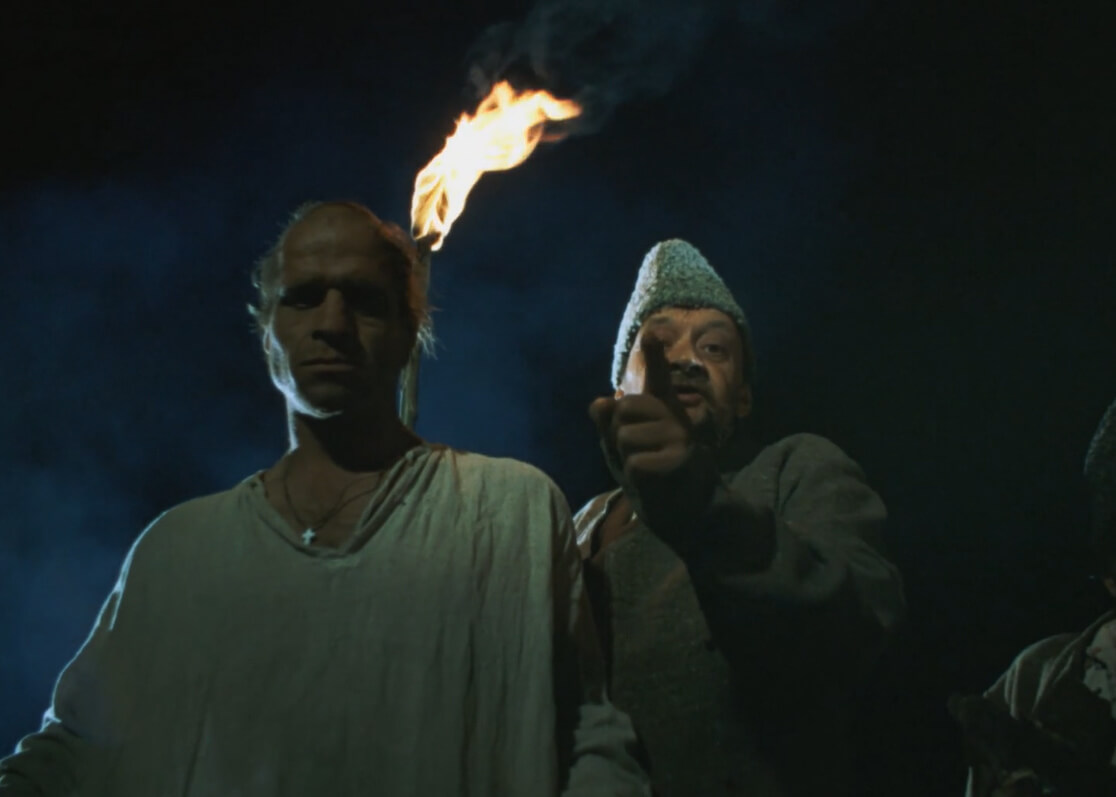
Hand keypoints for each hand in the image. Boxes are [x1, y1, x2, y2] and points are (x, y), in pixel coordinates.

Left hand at [589, 337, 694, 486]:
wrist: (682, 511)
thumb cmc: (650, 473)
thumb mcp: (623, 446)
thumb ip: (609, 423)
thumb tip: (598, 403)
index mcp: (662, 407)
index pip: (658, 376)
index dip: (655, 354)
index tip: (653, 333)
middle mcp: (674, 414)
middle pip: (622, 409)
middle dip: (618, 436)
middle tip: (639, 454)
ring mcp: (680, 434)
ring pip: (624, 438)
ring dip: (626, 460)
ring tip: (648, 469)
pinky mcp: (680, 458)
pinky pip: (634, 463)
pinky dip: (635, 478)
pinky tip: (655, 482)